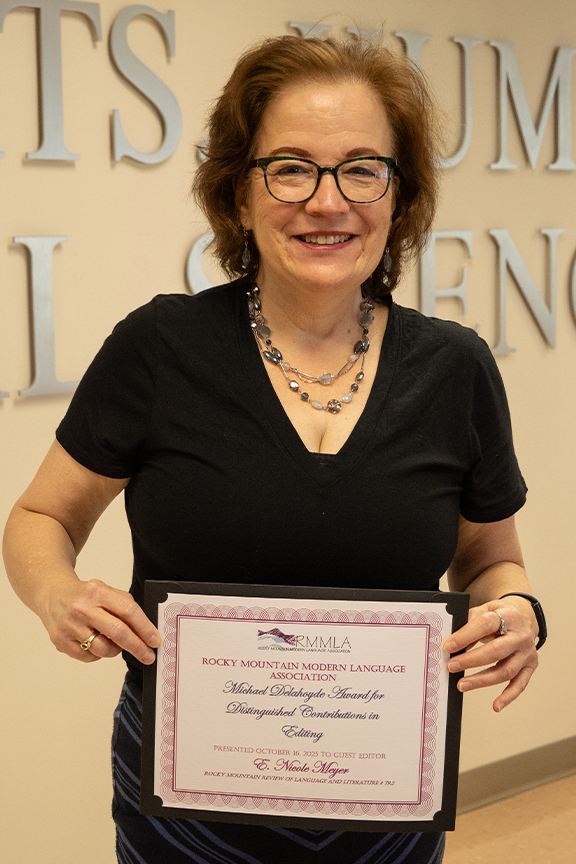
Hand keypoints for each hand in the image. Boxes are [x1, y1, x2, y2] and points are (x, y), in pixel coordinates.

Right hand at [40, 578, 160, 664]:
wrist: (51, 595)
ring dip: (116, 650)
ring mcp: (70, 626)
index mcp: (97, 592)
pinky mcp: (61, 642)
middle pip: (118, 632)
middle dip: (137, 647)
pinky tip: (95, 642)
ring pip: (104, 649)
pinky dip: (98, 654)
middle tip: (148, 656)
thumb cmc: (82, 595)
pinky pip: (89, 657)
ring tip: (115, 643)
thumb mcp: (104, 589)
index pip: (128, 611)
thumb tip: (145, 628)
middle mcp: (82, 609)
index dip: (145, 628)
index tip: (155, 640)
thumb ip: (123, 604)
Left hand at [443, 600, 537, 711]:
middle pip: (496, 651)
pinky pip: (519, 684)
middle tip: (452, 666)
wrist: (522, 618)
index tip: (448, 647)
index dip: (465, 636)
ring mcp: (527, 652)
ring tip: (462, 685)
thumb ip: (469, 623)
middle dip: (471, 660)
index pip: (485, 625)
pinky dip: (508, 697)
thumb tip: (451, 642)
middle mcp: (520, 635)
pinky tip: (496, 705)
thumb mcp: (484, 611)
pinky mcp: (530, 666)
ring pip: (505, 671)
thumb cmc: (499, 616)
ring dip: (481, 680)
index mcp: (508, 616)